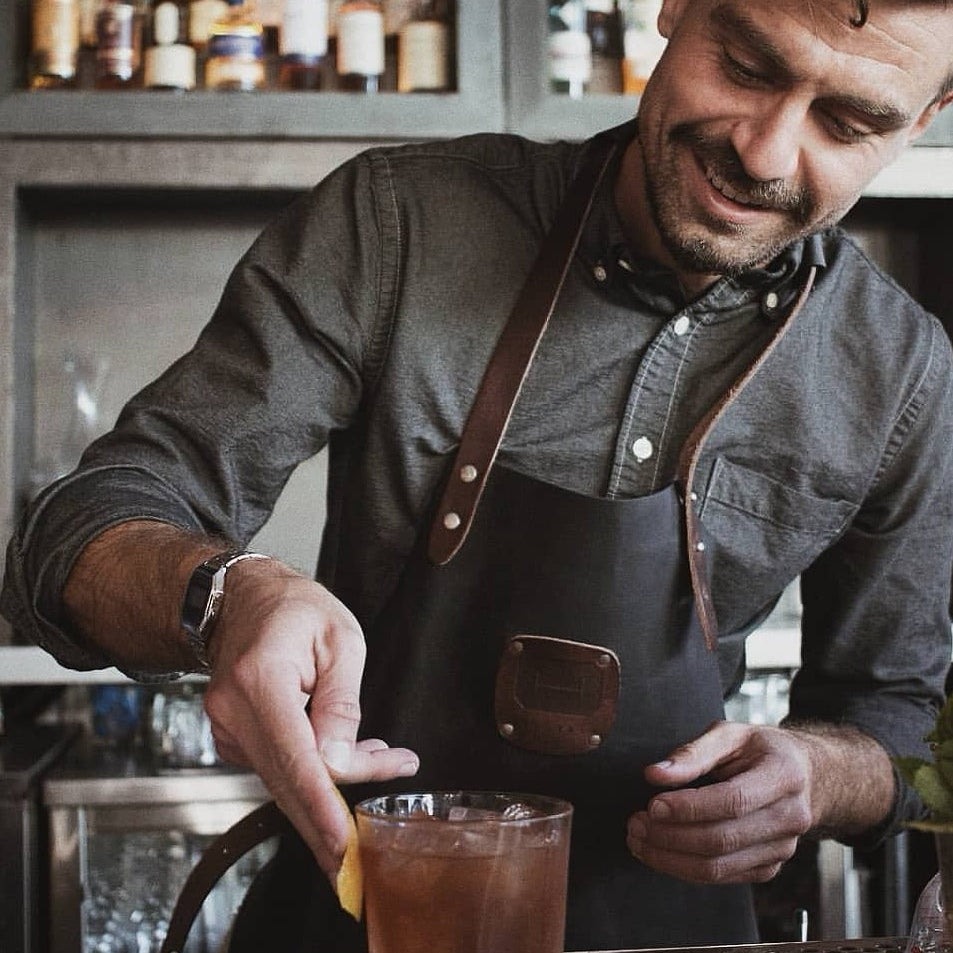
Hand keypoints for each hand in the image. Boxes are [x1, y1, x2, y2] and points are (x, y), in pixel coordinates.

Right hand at [202, 560, 419, 881]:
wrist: (244, 599)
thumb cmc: (296, 609)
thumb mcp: (340, 639)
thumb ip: (341, 702)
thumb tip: (340, 759)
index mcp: (261, 679)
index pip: (294, 758)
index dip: (321, 806)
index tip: (341, 844)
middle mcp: (234, 711)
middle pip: (285, 783)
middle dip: (328, 822)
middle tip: (360, 858)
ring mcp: (226, 728)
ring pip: (284, 780)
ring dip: (332, 786)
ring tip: (382, 757)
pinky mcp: (231, 738)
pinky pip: (275, 768)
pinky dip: (311, 774)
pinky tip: (343, 753)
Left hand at [626, 720, 814, 883]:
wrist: (804, 776)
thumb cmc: (761, 750)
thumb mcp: (731, 734)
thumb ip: (693, 752)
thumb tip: (655, 774)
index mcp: (783, 776)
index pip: (732, 801)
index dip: (688, 807)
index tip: (653, 805)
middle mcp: (790, 818)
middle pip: (722, 839)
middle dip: (670, 836)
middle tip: (635, 823)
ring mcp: (782, 848)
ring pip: (718, 867)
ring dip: (670, 858)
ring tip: (639, 840)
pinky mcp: (769, 867)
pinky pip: (722, 877)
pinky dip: (684, 869)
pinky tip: (660, 852)